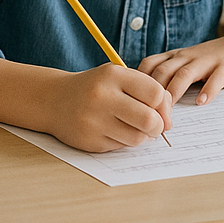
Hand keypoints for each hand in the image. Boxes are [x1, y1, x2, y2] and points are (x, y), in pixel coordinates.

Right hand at [47, 62, 172, 152]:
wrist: (55, 100)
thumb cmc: (95, 88)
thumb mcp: (116, 78)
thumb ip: (145, 91)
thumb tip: (168, 120)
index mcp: (112, 75)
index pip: (156, 93)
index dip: (164, 105)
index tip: (160, 109)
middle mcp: (102, 96)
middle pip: (150, 120)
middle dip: (158, 126)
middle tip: (152, 125)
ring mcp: (94, 120)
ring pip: (138, 138)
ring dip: (141, 136)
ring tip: (130, 126)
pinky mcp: (90, 140)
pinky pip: (121, 148)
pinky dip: (123, 142)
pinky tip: (112, 131)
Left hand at [139, 25, 223, 105]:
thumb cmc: (210, 61)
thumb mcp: (186, 63)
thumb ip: (169, 76)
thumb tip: (146, 101)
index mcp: (174, 56)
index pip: (149, 65)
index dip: (138, 83)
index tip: (133, 104)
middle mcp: (186, 56)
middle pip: (163, 72)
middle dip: (154, 95)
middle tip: (151, 118)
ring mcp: (206, 61)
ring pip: (184, 74)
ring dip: (174, 93)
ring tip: (168, 113)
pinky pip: (215, 79)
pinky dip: (207, 91)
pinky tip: (202, 103)